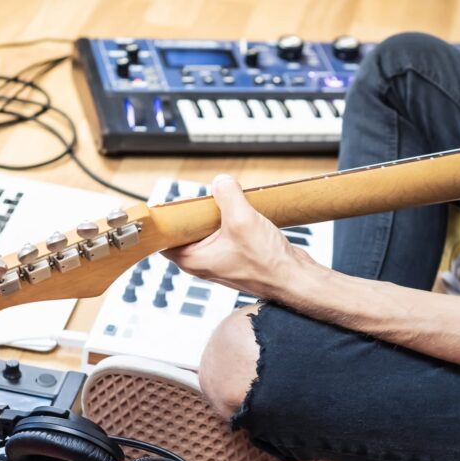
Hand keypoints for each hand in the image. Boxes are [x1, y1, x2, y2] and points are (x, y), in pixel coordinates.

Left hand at [162, 174, 312, 298]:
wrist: (295, 279)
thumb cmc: (267, 264)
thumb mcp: (242, 220)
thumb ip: (227, 195)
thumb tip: (220, 181)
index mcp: (193, 259)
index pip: (165, 237)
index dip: (169, 216)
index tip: (178, 201)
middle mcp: (203, 261)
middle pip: (188, 228)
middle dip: (198, 210)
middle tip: (209, 197)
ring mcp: (220, 258)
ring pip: (208, 228)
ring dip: (218, 213)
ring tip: (230, 204)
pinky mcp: (236, 254)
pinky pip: (226, 232)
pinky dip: (232, 220)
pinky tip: (245, 212)